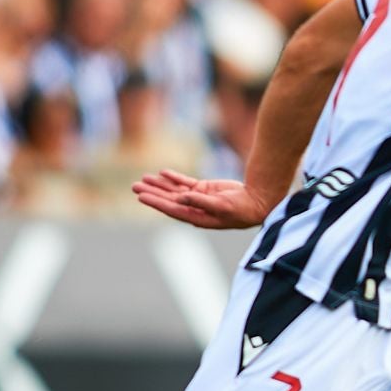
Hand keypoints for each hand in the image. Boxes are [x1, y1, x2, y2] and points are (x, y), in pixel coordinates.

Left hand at [132, 169, 273, 229]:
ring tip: (143, 178)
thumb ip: (200, 201)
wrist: (256, 202)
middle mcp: (193, 208)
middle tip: (134, 186)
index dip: (155, 202)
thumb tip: (180, 198)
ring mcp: (198, 198)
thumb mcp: (220, 206)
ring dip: (159, 184)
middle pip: (168, 199)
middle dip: (151, 192)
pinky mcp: (204, 189)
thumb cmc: (240, 209)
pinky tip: (163, 173)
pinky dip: (174, 178)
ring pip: (174, 190)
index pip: (170, 208)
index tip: (141, 196)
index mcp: (196, 216)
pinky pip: (185, 182)